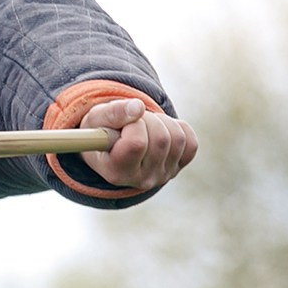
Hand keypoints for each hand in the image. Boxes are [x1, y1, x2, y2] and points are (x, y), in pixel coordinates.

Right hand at [79, 96, 197, 189]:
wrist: (112, 145)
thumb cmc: (101, 131)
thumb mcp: (97, 119)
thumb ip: (114, 112)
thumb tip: (139, 107)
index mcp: (116, 172)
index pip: (137, 144)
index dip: (133, 125)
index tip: (124, 125)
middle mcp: (142, 180)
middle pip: (161, 140)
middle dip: (148, 120)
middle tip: (134, 122)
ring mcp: (163, 176)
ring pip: (177, 139)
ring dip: (162, 122)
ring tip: (145, 125)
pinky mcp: (178, 167)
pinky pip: (190, 142)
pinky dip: (177, 128)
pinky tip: (160, 130)